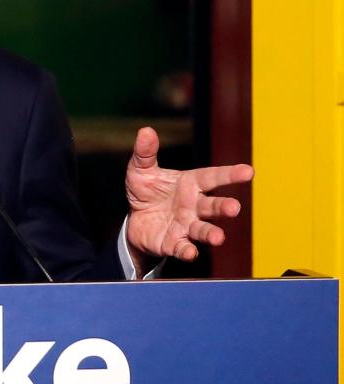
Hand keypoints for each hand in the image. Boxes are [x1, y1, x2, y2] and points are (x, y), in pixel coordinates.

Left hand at [125, 127, 253, 269]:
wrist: (136, 221)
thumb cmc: (147, 191)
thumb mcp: (141, 170)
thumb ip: (145, 152)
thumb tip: (146, 130)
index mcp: (190, 184)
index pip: (213, 177)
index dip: (230, 174)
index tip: (249, 171)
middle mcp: (194, 206)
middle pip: (213, 206)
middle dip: (224, 207)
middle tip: (234, 208)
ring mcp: (186, 226)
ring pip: (202, 229)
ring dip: (211, 234)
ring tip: (218, 237)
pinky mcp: (173, 243)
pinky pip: (182, 248)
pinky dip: (187, 251)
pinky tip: (190, 253)